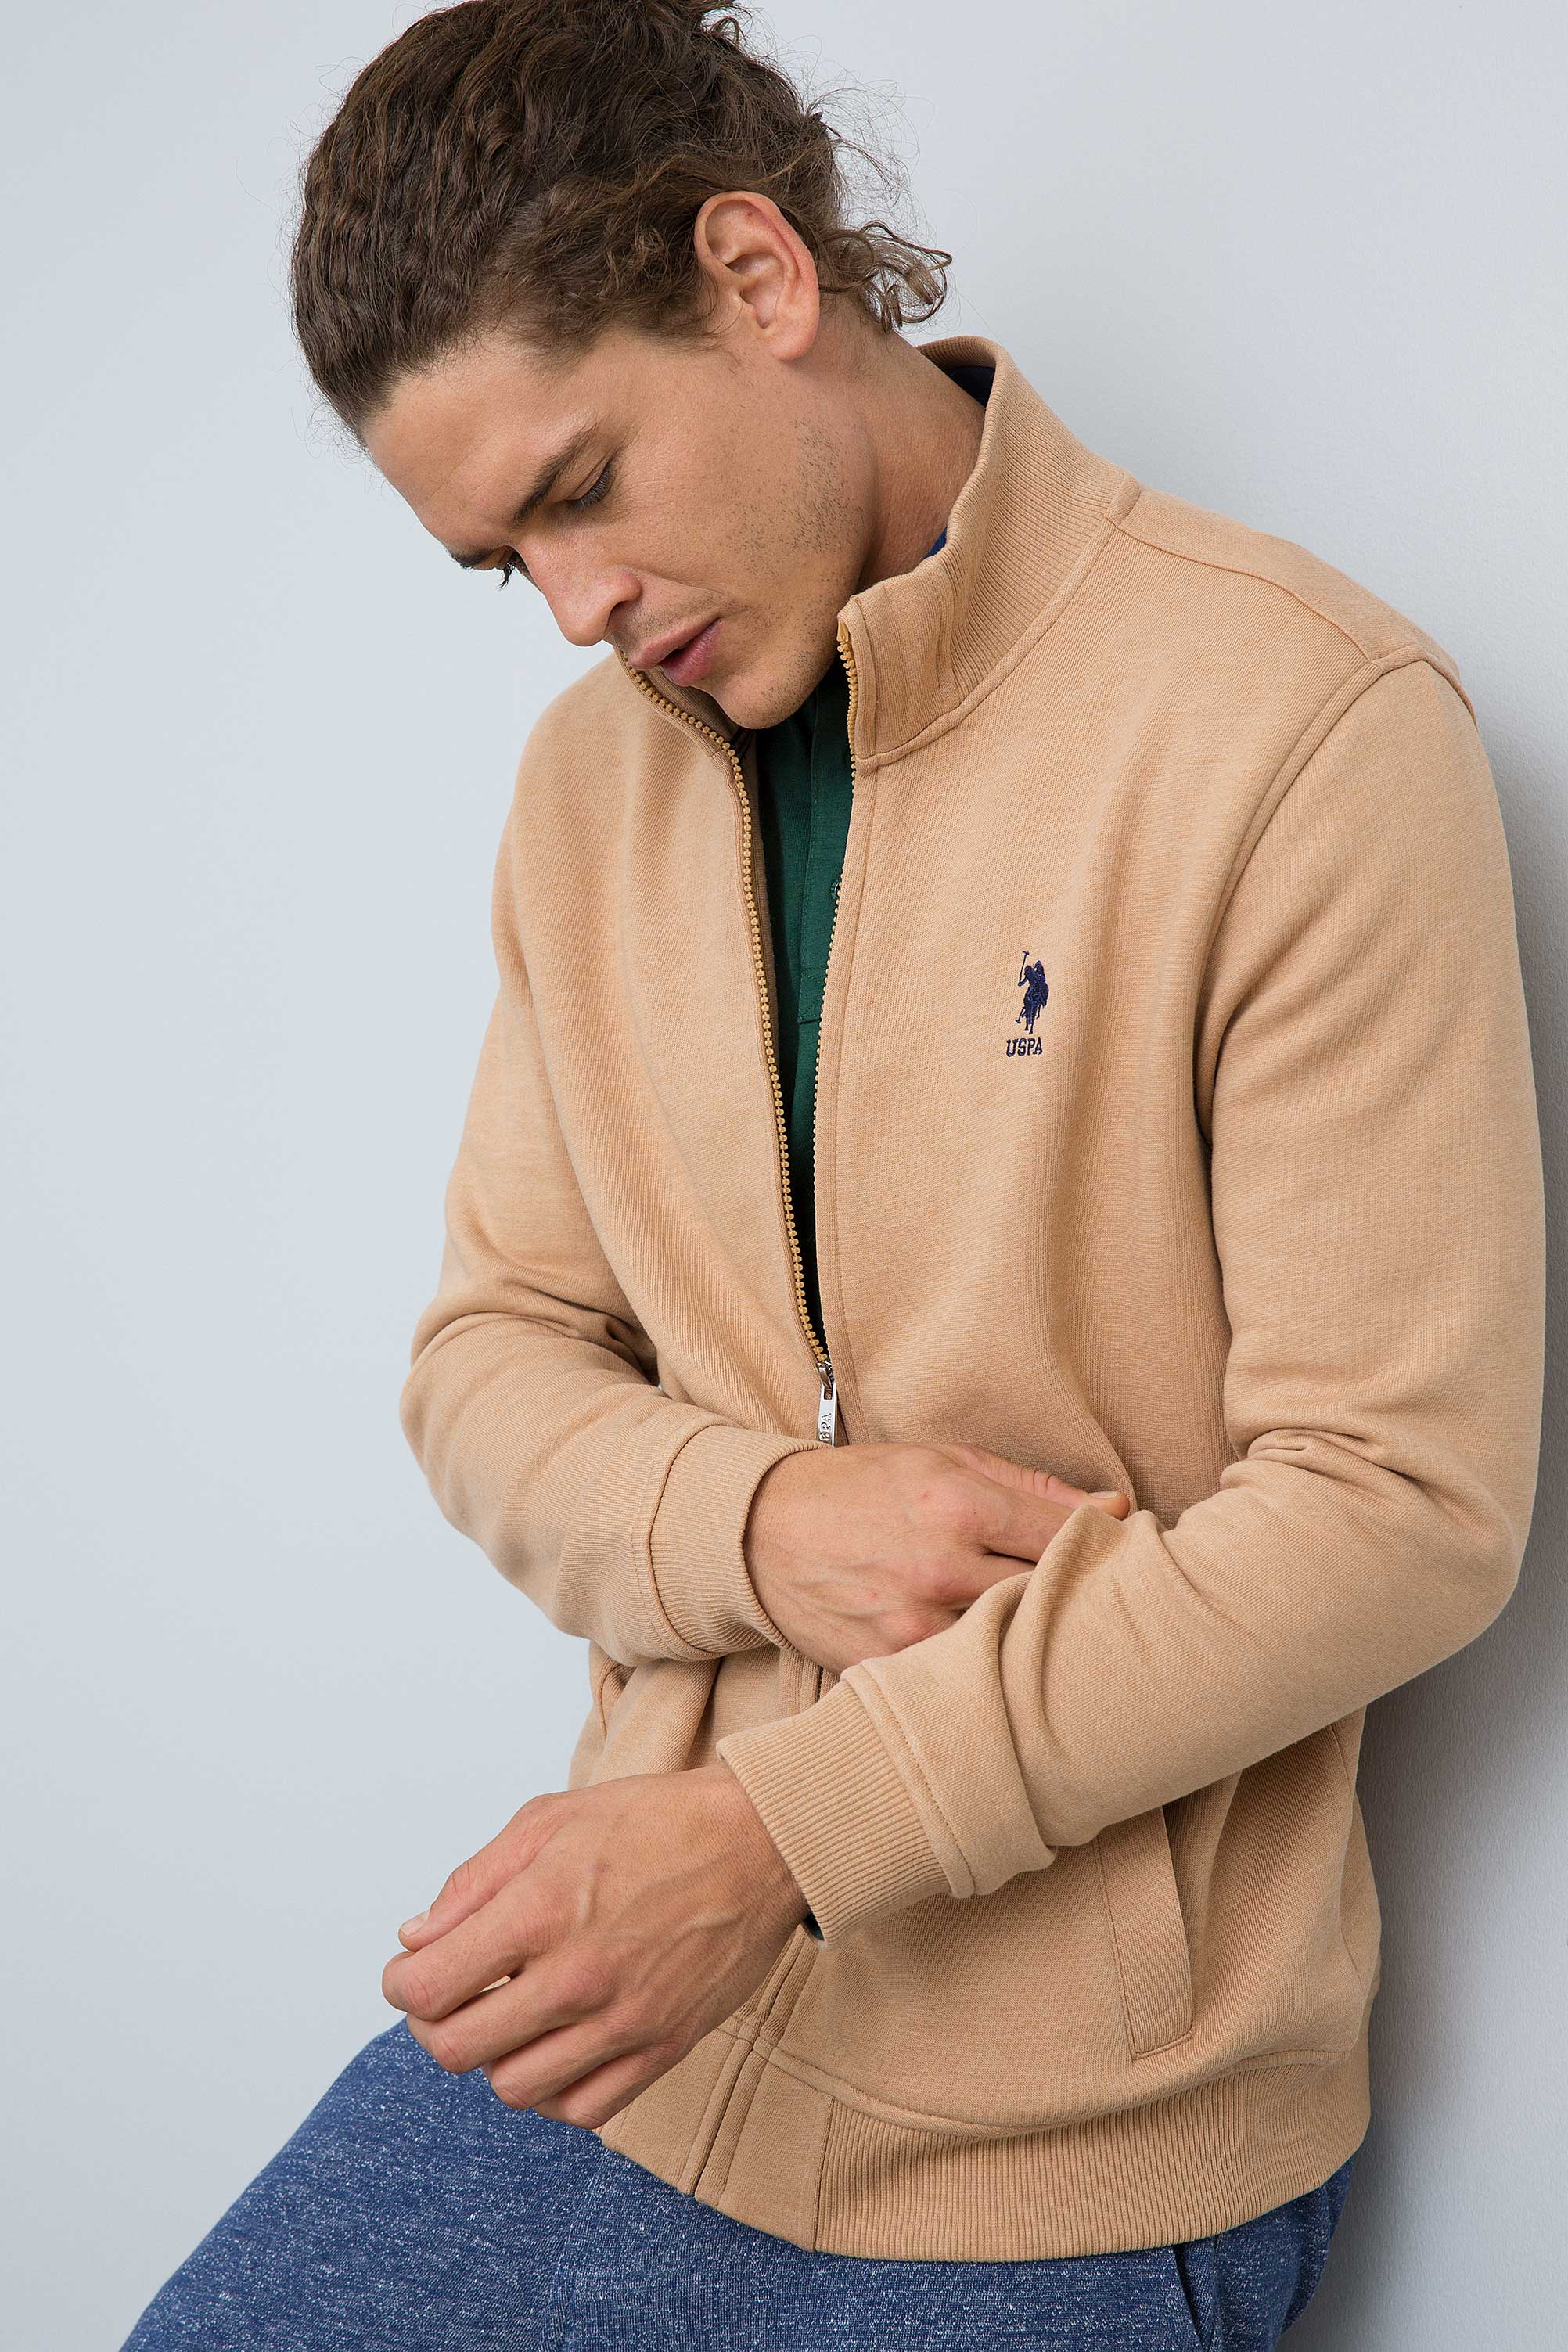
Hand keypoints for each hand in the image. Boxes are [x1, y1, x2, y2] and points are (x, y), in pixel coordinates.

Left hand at [382, 1761, 807, 2127]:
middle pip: (458, 2049)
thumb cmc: (656, 1821)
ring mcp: (623, 2021)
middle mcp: (577, 1976)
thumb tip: (417, 1940)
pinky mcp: (662, 2049)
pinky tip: (556, 2045)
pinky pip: (581, 2109)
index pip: (429, 1987)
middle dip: (436, 2024)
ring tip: (510, 2016)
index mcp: (541, 1910)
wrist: (761, 1842)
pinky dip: (554, 2090)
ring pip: (514, 2089)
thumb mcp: (550, 1819)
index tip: (410, 1973)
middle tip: (449, 1997)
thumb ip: (473, 1881)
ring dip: (496, 2057)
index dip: (403, 1985)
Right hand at [744, 1440, 1130, 1672]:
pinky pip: (965, 1677)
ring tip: (1051, 1633)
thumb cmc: (862, 1488)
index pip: (1069, 1537)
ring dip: (1036, 1639)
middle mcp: (940, 1568)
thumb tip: (1117, 1509)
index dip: (1106, 1548)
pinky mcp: (890, 1668)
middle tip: (1103, 1604)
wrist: (760, 1532)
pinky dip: (987, 1667)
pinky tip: (996, 1657)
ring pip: (1014, 1645)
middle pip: (1051, 1598)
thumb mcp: (943, 1461)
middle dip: (1080, 1599)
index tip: (1118, 1557)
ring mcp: (913, 1627)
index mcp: (958, 1504)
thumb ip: (1033, 1487)